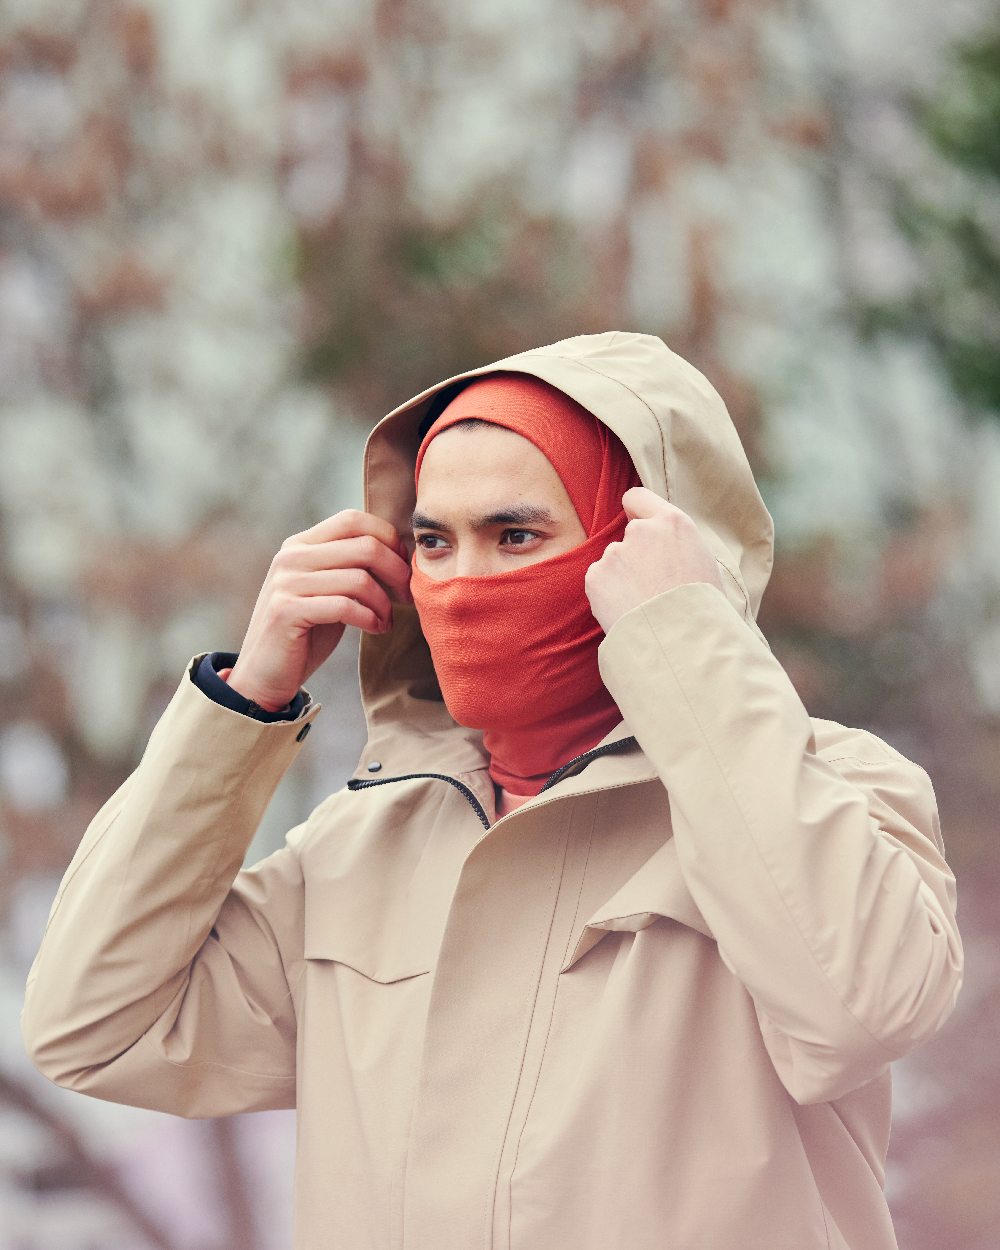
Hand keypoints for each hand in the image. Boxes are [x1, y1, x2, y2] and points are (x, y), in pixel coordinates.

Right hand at [225, 510, 411, 710]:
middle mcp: (291, 557)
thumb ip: (349, 566)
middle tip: (406, 595)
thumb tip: (398, 550)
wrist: (264, 674)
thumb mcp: (327, 590)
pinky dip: (370, 619)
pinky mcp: (287, 611)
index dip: (388, 539)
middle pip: (364, 546)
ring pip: (359, 579)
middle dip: (396, 571)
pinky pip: (345, 606)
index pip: (353, 519)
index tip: (403, 565)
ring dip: (384, 603)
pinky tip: (376, 629)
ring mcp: (287, 582)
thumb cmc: (306, 632)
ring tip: (386, 620)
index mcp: (301, 544)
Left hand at [585, 487, 723, 633]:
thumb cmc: (703, 608)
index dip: (636, 511)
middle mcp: (640, 531)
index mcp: (673, 523)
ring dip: (622, 578)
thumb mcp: (704, 563)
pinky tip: (626, 611)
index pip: (638, 498)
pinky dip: (608, 595)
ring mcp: (615, 553)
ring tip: (643, 605)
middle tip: (652, 586)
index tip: (638, 524)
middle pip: (629, 536)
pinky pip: (599, 582)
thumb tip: (666, 549)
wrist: (681, 641)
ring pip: (614, 562)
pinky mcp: (596, 576)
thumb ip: (678, 545)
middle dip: (636, 555)